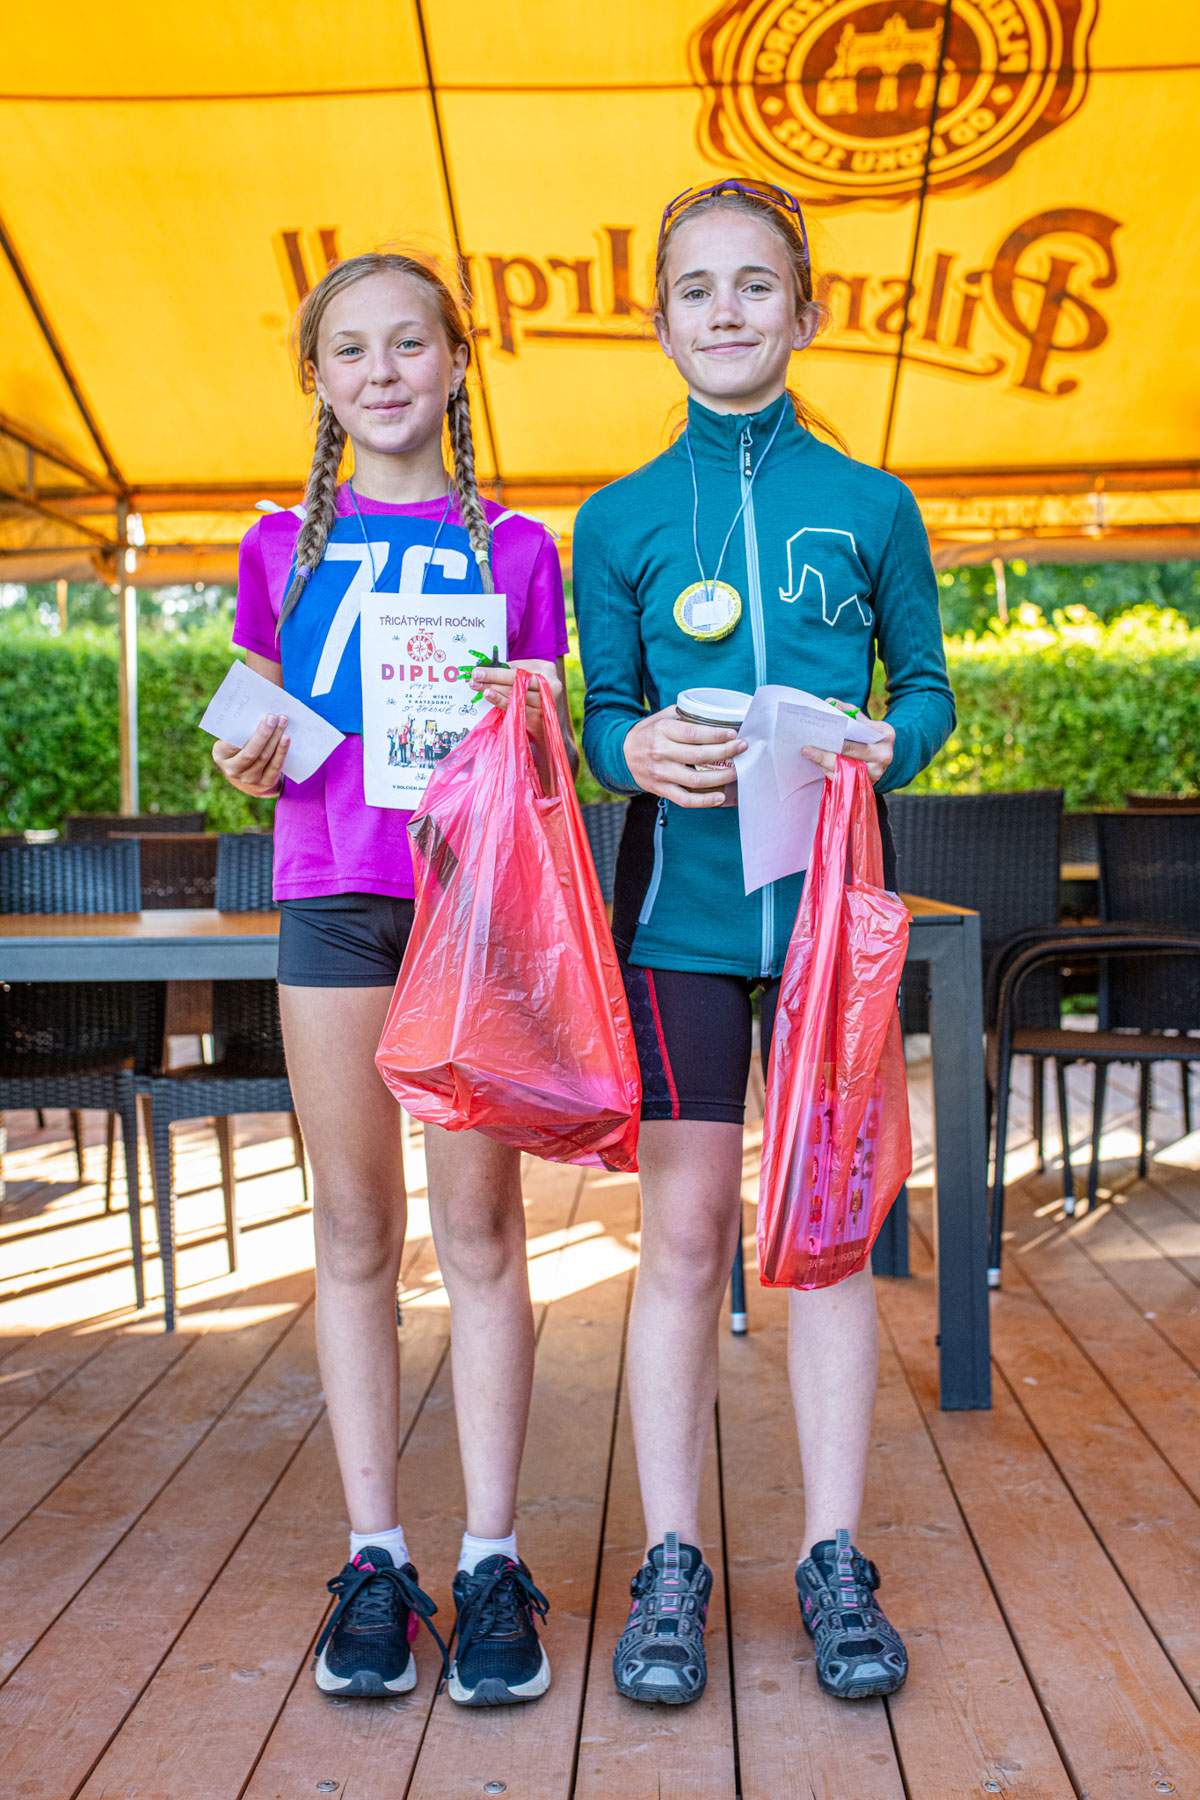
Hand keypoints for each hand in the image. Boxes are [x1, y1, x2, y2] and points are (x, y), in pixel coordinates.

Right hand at [212, 713, 288, 796]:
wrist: (249, 781)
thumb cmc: (240, 752)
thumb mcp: (232, 743)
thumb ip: (239, 732)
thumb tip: (257, 714)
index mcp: (221, 755)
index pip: (230, 744)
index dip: (243, 731)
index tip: (256, 716)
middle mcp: (233, 770)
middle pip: (250, 752)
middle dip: (263, 733)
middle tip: (272, 717)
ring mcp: (249, 779)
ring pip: (264, 757)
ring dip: (275, 738)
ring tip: (283, 722)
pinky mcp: (265, 783)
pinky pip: (275, 766)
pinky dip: (282, 751)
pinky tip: (286, 738)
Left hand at [470, 659, 561, 741]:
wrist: (548, 719)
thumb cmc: (535, 692)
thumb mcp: (528, 675)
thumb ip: (511, 671)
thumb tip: (486, 669)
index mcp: (547, 670)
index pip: (519, 670)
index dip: (497, 671)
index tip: (478, 671)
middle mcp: (551, 686)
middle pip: (518, 681)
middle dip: (493, 678)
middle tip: (475, 677)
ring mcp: (545, 704)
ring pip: (516, 694)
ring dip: (494, 690)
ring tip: (478, 686)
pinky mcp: (538, 719)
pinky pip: (516, 708)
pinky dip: (500, 701)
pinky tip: (489, 696)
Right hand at [623, 707, 745, 807]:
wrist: (622, 754)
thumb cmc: (649, 733)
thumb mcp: (663, 717)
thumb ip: (686, 715)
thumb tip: (717, 715)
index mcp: (662, 731)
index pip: (694, 734)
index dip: (716, 735)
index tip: (733, 734)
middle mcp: (661, 753)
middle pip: (699, 756)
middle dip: (726, 752)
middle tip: (742, 748)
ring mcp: (661, 774)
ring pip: (696, 780)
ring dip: (721, 777)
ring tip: (737, 771)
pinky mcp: (661, 790)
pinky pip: (685, 799)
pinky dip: (704, 801)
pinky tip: (720, 798)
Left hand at [801, 700, 894, 785]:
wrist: (882, 754)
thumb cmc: (868, 733)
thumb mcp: (862, 719)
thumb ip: (846, 710)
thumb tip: (828, 703)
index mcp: (885, 734)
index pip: (858, 734)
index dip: (838, 734)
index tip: (821, 732)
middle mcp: (884, 755)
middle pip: (849, 754)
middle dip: (825, 752)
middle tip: (806, 749)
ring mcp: (877, 772)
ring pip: (844, 769)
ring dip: (823, 762)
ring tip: (808, 754)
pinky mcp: (868, 784)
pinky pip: (843, 779)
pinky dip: (828, 771)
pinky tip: (817, 763)